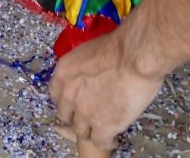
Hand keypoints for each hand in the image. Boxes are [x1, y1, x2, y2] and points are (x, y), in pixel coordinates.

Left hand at [49, 30, 164, 150]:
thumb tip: (91, 76)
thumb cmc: (118, 47)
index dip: (67, 100)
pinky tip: (114, 138)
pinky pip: (100, 141)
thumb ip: (82, 69)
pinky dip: (107, 141)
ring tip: (103, 128)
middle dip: (76, 116)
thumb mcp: (87, 53)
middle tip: (91, 115)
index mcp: (63, 74)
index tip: (76, 102)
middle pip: (66, 115)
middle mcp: (68, 94)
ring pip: (81, 130)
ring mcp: (84, 113)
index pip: (56, 95)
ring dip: (91, 129)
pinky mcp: (103, 126)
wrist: (134, 56)